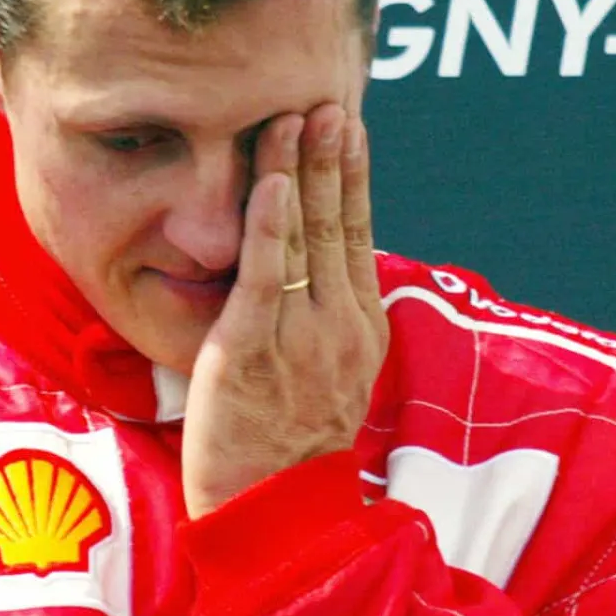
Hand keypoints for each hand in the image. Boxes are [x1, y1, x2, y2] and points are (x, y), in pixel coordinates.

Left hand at [181, 103, 388, 518]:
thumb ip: (328, 319)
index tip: (352, 128)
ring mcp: (301, 336)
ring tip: (296, 119)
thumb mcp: (329, 376)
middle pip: (339, 224)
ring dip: (301, 172)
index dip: (355, 179)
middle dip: (334, 159)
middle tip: (329, 102)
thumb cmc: (288, 446)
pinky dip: (271, 223)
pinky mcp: (253, 348)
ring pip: (306, 238)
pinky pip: (266, 274)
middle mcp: (340, 325)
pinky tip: (273, 182)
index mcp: (362, 327)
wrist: (271, 512)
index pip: (359, 235)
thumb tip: (325, 269)